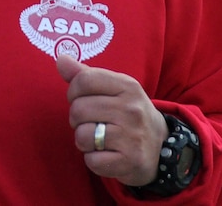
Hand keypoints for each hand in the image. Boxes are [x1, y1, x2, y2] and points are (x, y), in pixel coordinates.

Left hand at [56, 55, 167, 186]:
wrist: (161, 146)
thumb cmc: (128, 112)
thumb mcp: (114, 89)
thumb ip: (85, 75)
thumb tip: (61, 59)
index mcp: (128, 86)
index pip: (83, 80)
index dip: (73, 91)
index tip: (81, 99)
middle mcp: (131, 109)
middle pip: (78, 109)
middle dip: (76, 118)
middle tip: (91, 122)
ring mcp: (132, 136)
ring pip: (82, 136)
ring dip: (83, 140)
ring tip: (97, 138)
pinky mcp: (130, 161)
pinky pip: (91, 161)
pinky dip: (93, 159)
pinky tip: (106, 153)